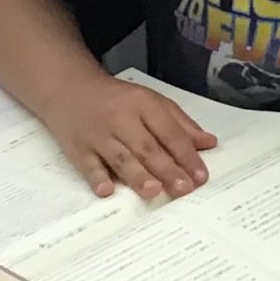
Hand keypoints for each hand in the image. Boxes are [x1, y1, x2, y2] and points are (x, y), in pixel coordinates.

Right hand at [34, 73, 217, 200]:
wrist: (69, 88)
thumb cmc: (117, 99)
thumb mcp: (152, 101)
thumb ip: (180, 124)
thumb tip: (209, 143)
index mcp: (143, 105)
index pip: (169, 132)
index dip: (186, 154)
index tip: (201, 176)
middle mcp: (121, 119)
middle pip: (147, 147)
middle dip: (167, 169)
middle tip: (183, 188)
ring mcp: (98, 135)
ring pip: (120, 158)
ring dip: (137, 176)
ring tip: (154, 192)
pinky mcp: (77, 148)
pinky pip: (88, 165)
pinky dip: (97, 178)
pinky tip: (107, 191)